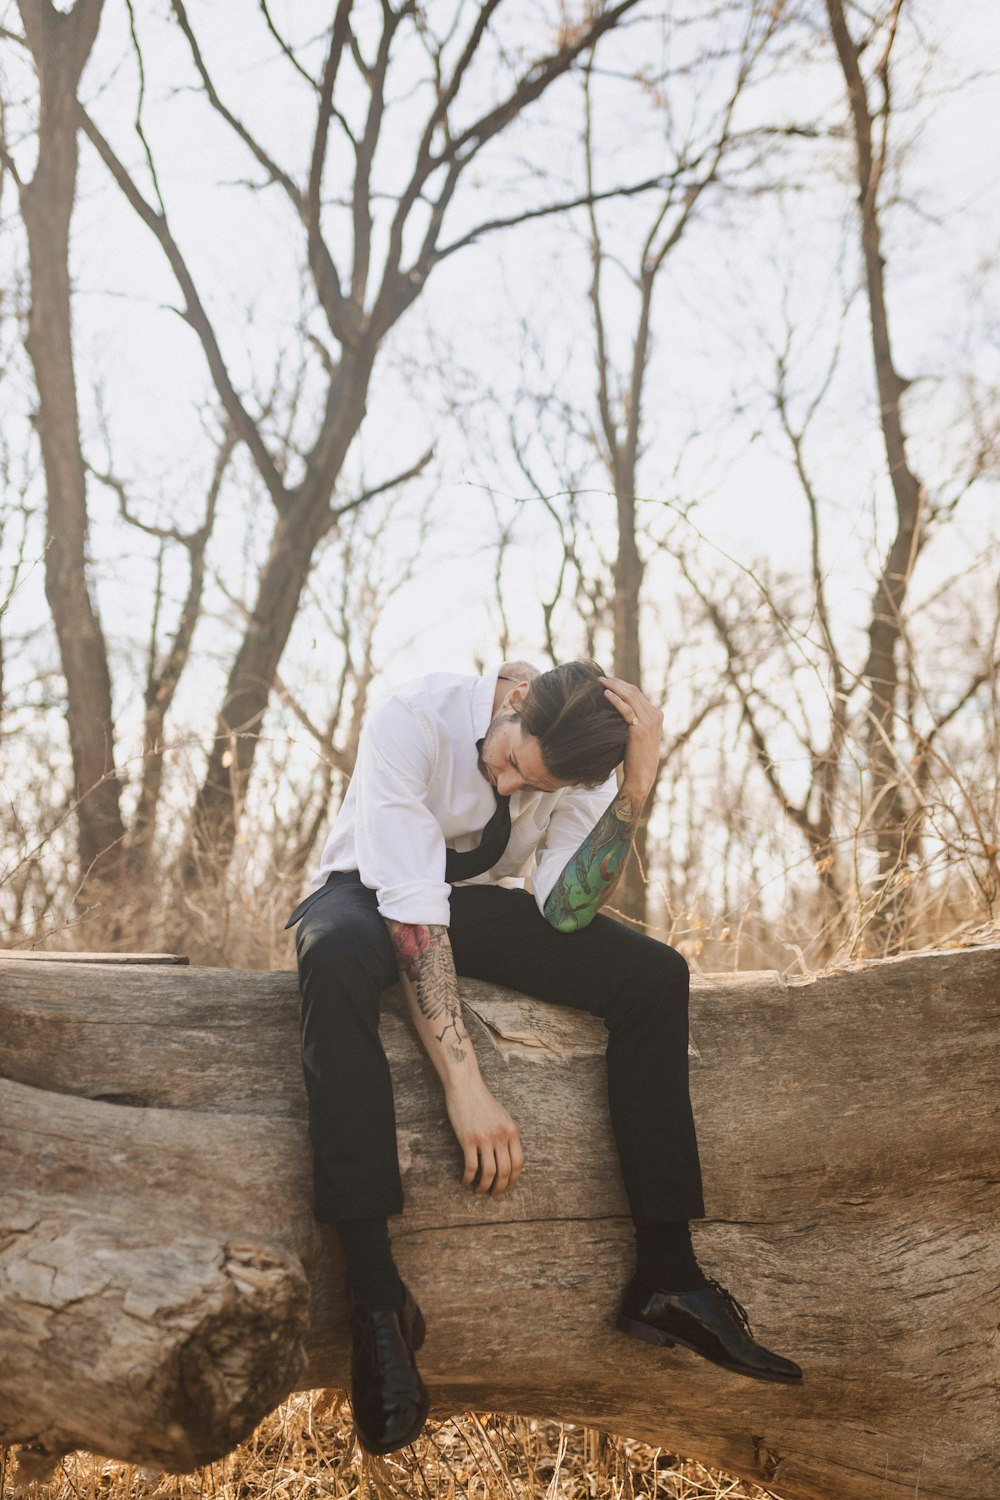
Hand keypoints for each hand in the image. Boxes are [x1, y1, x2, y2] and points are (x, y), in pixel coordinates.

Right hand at [444, 1074, 524, 1195]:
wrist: (465, 1087)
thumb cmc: (483, 1101)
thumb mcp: (503, 1116)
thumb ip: (507, 1135)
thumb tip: (509, 1156)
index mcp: (512, 1131)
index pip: (518, 1163)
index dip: (514, 1179)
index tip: (507, 1186)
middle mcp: (501, 1136)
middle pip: (505, 1171)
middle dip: (500, 1187)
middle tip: (494, 1194)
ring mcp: (484, 1138)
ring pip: (489, 1172)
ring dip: (485, 1187)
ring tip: (480, 1191)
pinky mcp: (468, 1140)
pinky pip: (471, 1167)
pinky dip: (468, 1178)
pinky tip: (465, 1182)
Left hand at [598, 674, 662, 801]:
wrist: (642, 777)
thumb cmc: (636, 757)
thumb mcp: (639, 735)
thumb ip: (635, 720)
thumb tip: (618, 707)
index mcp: (656, 715)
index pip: (637, 693)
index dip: (621, 685)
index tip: (608, 680)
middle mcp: (655, 717)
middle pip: (634, 691)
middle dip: (616, 682)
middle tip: (601, 677)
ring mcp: (648, 723)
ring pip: (630, 697)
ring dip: (614, 686)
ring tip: (600, 681)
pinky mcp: (639, 730)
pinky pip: (626, 710)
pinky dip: (615, 699)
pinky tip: (605, 694)